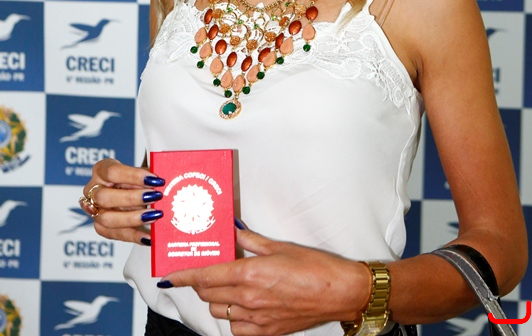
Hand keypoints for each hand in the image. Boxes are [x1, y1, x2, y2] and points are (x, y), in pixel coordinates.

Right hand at [81, 158, 164, 244]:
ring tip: (154, 216)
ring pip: (107, 218)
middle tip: (155, 197)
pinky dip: (133, 236)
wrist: (128, 190)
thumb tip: (162, 182)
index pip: (113, 172)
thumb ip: (148, 176)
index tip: (154, 180)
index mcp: (101, 170)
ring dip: (133, 218)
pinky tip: (148, 237)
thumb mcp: (140, 172)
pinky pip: (114, 234)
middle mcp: (93, 190)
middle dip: (132, 198)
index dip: (134, 176)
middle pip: (105, 197)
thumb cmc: (134, 178)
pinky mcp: (100, 227)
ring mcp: (94, 210)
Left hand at [158, 227, 371, 335]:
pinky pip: (236, 329)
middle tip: (202, 271)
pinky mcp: (267, 333)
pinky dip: (233, 317)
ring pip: (219, 312)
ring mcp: (257, 319)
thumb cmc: (313, 265)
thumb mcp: (278, 245)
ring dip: (216, 299)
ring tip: (226, 285)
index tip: (168, 276)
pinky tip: (242, 305)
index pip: (204, 277)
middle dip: (199, 283)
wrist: (339, 292)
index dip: (183, 276)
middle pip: (208, 294)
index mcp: (249, 274)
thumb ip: (249, 240)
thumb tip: (230, 230)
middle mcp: (248, 299)